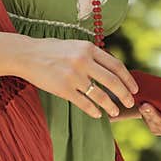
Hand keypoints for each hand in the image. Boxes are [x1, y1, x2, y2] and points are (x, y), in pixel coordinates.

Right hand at [15, 37, 138, 118]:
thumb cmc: (51, 50)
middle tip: (129, 103)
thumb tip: (111, 68)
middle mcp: (83, 61)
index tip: (134, 88)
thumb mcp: (75, 45)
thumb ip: (92, 55)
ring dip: (110, 106)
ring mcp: (73, 76)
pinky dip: (93, 110)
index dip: (128, 79)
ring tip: (115, 112)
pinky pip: (84, 103)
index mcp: (89, 49)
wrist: (27, 55)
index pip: (116, 65)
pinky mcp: (63, 89)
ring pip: (100, 95)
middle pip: (112, 81)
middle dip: (124, 94)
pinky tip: (97, 114)